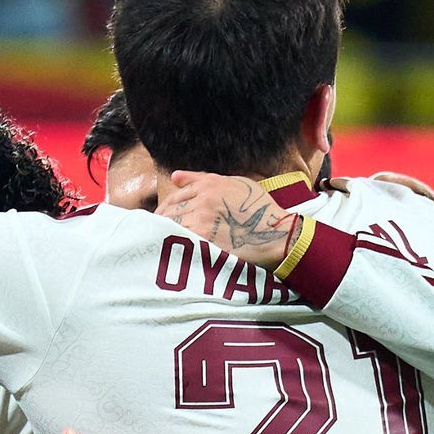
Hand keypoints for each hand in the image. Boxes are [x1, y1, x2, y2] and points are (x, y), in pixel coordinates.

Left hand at [156, 170, 298, 267]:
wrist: (278, 233)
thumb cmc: (259, 208)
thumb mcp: (234, 183)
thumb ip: (202, 179)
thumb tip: (174, 177)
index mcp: (208, 186)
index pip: (174, 198)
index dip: (164, 210)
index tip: (160, 220)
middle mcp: (203, 202)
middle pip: (169, 214)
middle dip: (160, 225)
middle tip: (154, 235)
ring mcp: (203, 223)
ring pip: (172, 229)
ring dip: (163, 238)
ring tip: (161, 247)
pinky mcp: (207, 244)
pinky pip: (181, 246)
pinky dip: (173, 250)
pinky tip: (171, 256)